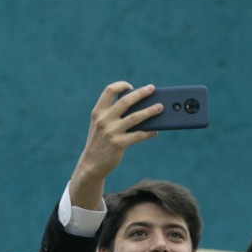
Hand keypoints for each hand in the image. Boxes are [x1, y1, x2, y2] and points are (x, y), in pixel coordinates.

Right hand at [68, 82, 160, 207]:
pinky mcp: (119, 144)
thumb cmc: (99, 143)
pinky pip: (138, 135)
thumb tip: (139, 108)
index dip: (121, 85)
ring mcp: (111, 131)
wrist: (91, 165)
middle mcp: (103, 120)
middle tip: (152, 88)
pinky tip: (155, 131)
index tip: (131, 86)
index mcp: (98, 112)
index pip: (109, 91)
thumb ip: (112, 115)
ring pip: (135, 117)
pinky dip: (149, 132)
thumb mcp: (99, 126)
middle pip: (126, 100)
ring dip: (150, 111)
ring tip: (160, 107)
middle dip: (141, 93)